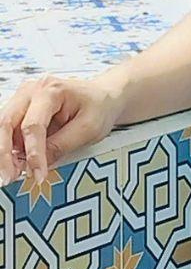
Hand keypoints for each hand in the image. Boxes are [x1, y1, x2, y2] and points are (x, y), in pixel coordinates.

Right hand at [0, 74, 126, 186]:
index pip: (33, 125)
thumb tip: (36, 164)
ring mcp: (23, 100)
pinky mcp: (20, 111)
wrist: (103, 97)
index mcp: (51, 90)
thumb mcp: (89, 129)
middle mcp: (31, 91)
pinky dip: (10, 149)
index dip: (33, 153)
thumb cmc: (99, 107)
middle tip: (10, 177)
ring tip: (14, 174)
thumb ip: (61, 146)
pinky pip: (9, 131)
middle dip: (5, 154)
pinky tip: (16, 164)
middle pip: (6, 123)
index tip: (37, 174)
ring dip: (5, 153)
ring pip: (3, 128)